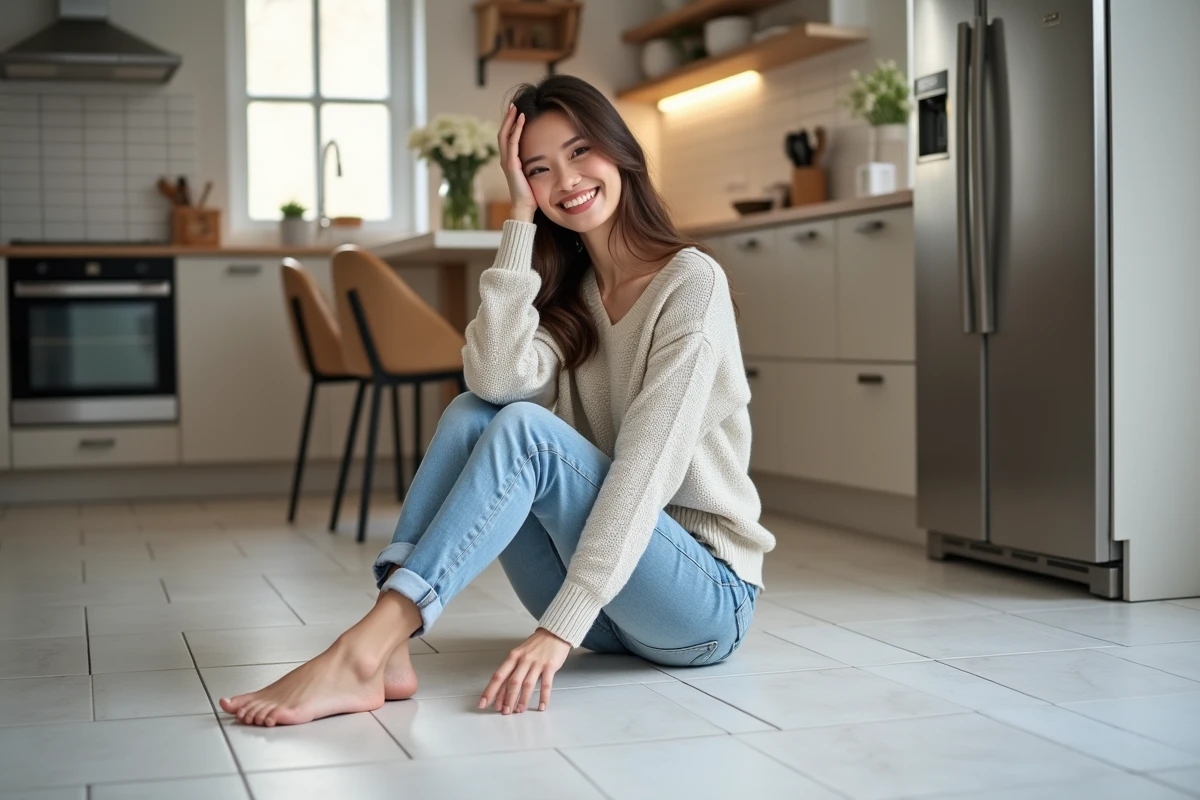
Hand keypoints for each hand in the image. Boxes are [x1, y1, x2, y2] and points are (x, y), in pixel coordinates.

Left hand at [479, 627, 569, 713]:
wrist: (554, 634)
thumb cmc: (535, 646)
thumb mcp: (519, 655)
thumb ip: (511, 671)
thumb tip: (500, 693)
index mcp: (512, 657)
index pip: (498, 676)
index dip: (490, 691)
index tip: (482, 703)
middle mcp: (523, 660)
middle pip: (512, 682)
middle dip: (507, 699)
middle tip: (504, 712)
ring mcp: (537, 663)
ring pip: (527, 684)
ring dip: (522, 699)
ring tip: (519, 711)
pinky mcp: (550, 666)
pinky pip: (546, 684)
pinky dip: (543, 696)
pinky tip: (541, 706)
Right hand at [499, 104, 535, 222]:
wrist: (525, 208)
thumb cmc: (532, 194)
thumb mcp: (534, 175)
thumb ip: (536, 164)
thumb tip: (548, 155)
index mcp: (511, 161)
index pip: (508, 138)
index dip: (511, 125)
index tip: (518, 113)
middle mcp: (506, 159)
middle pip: (503, 133)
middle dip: (508, 119)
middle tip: (514, 105)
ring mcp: (507, 162)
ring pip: (505, 135)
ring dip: (511, 121)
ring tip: (515, 108)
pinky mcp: (512, 164)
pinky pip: (512, 143)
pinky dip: (516, 130)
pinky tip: (522, 120)